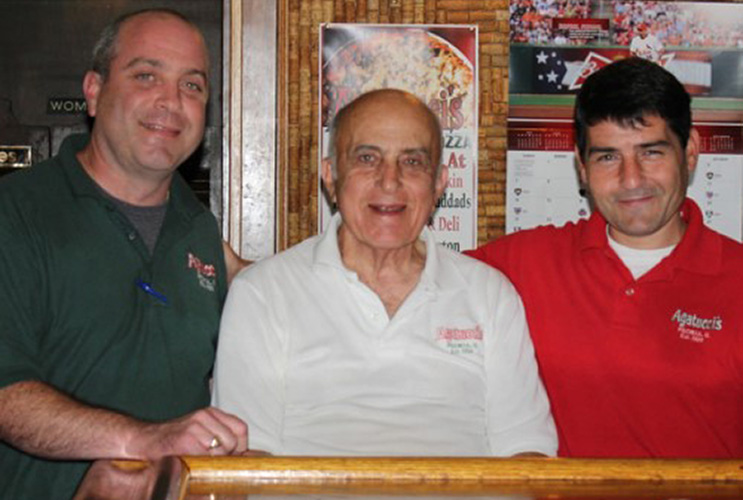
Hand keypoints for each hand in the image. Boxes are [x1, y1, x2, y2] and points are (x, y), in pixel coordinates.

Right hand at [127, 407, 247, 458]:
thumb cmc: (173, 442)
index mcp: (211, 413)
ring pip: (220, 450)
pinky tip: (190, 463)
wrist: (143, 441)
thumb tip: (247, 456)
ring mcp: (195, 426)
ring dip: (212, 462)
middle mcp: (205, 416)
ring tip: (197, 461)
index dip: (240, 446)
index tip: (233, 456)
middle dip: (226, 457)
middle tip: (210, 462)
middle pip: (233, 441)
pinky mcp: (185, 438)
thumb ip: (221, 439)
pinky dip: (201, 465)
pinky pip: (205, 457)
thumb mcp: (200, 433)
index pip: (240, 428)